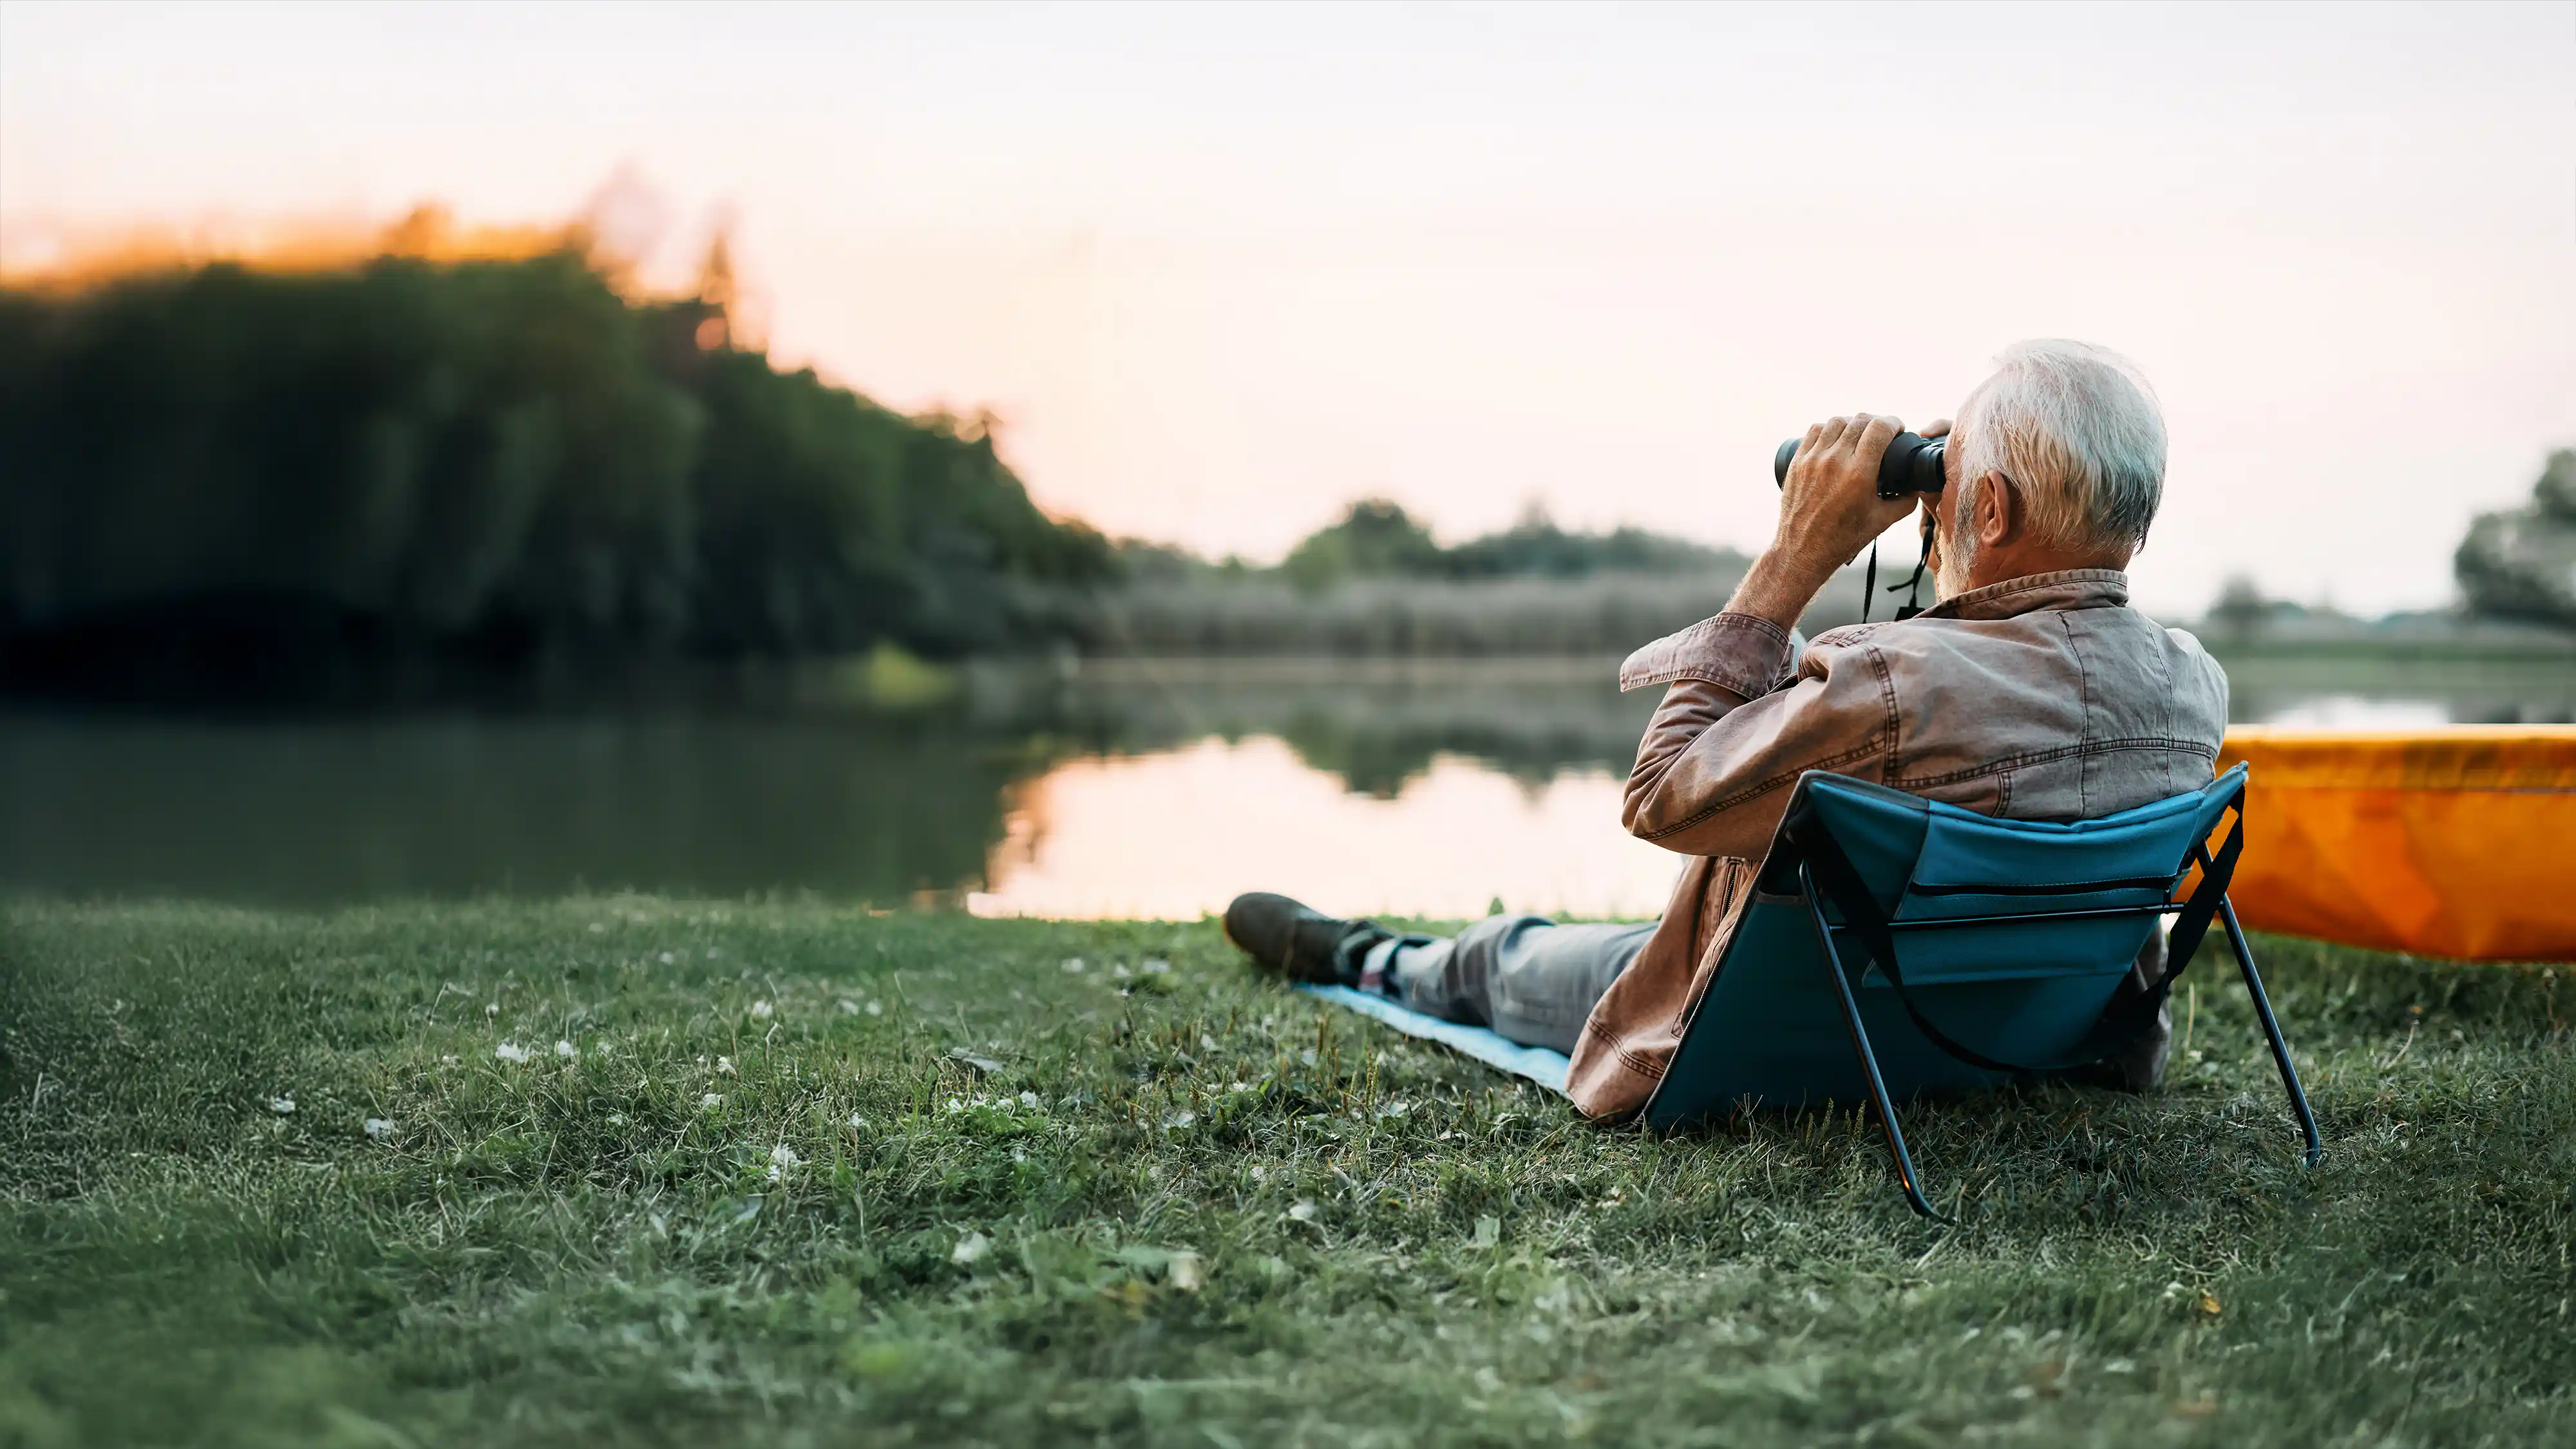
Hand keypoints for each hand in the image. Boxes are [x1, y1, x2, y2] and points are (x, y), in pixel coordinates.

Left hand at [1725, 412, 1919, 629]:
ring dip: (1853, 423)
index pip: (1880, 428)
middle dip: (1876, 422)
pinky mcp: (1797, 462)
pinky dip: (1829, 429)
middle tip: (1882, 434)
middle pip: (1860, 420)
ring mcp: (1813, 459)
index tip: (1898, 430)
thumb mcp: (1882, 522)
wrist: (1803, 551)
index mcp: (1859, 473)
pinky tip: (1836, 437)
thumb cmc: (1843, 539)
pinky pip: (1815, 430)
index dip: (1894, 423)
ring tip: (1859, 434)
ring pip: (1836, 421)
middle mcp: (1835, 461)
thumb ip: (1906, 501)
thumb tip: (1917, 486)